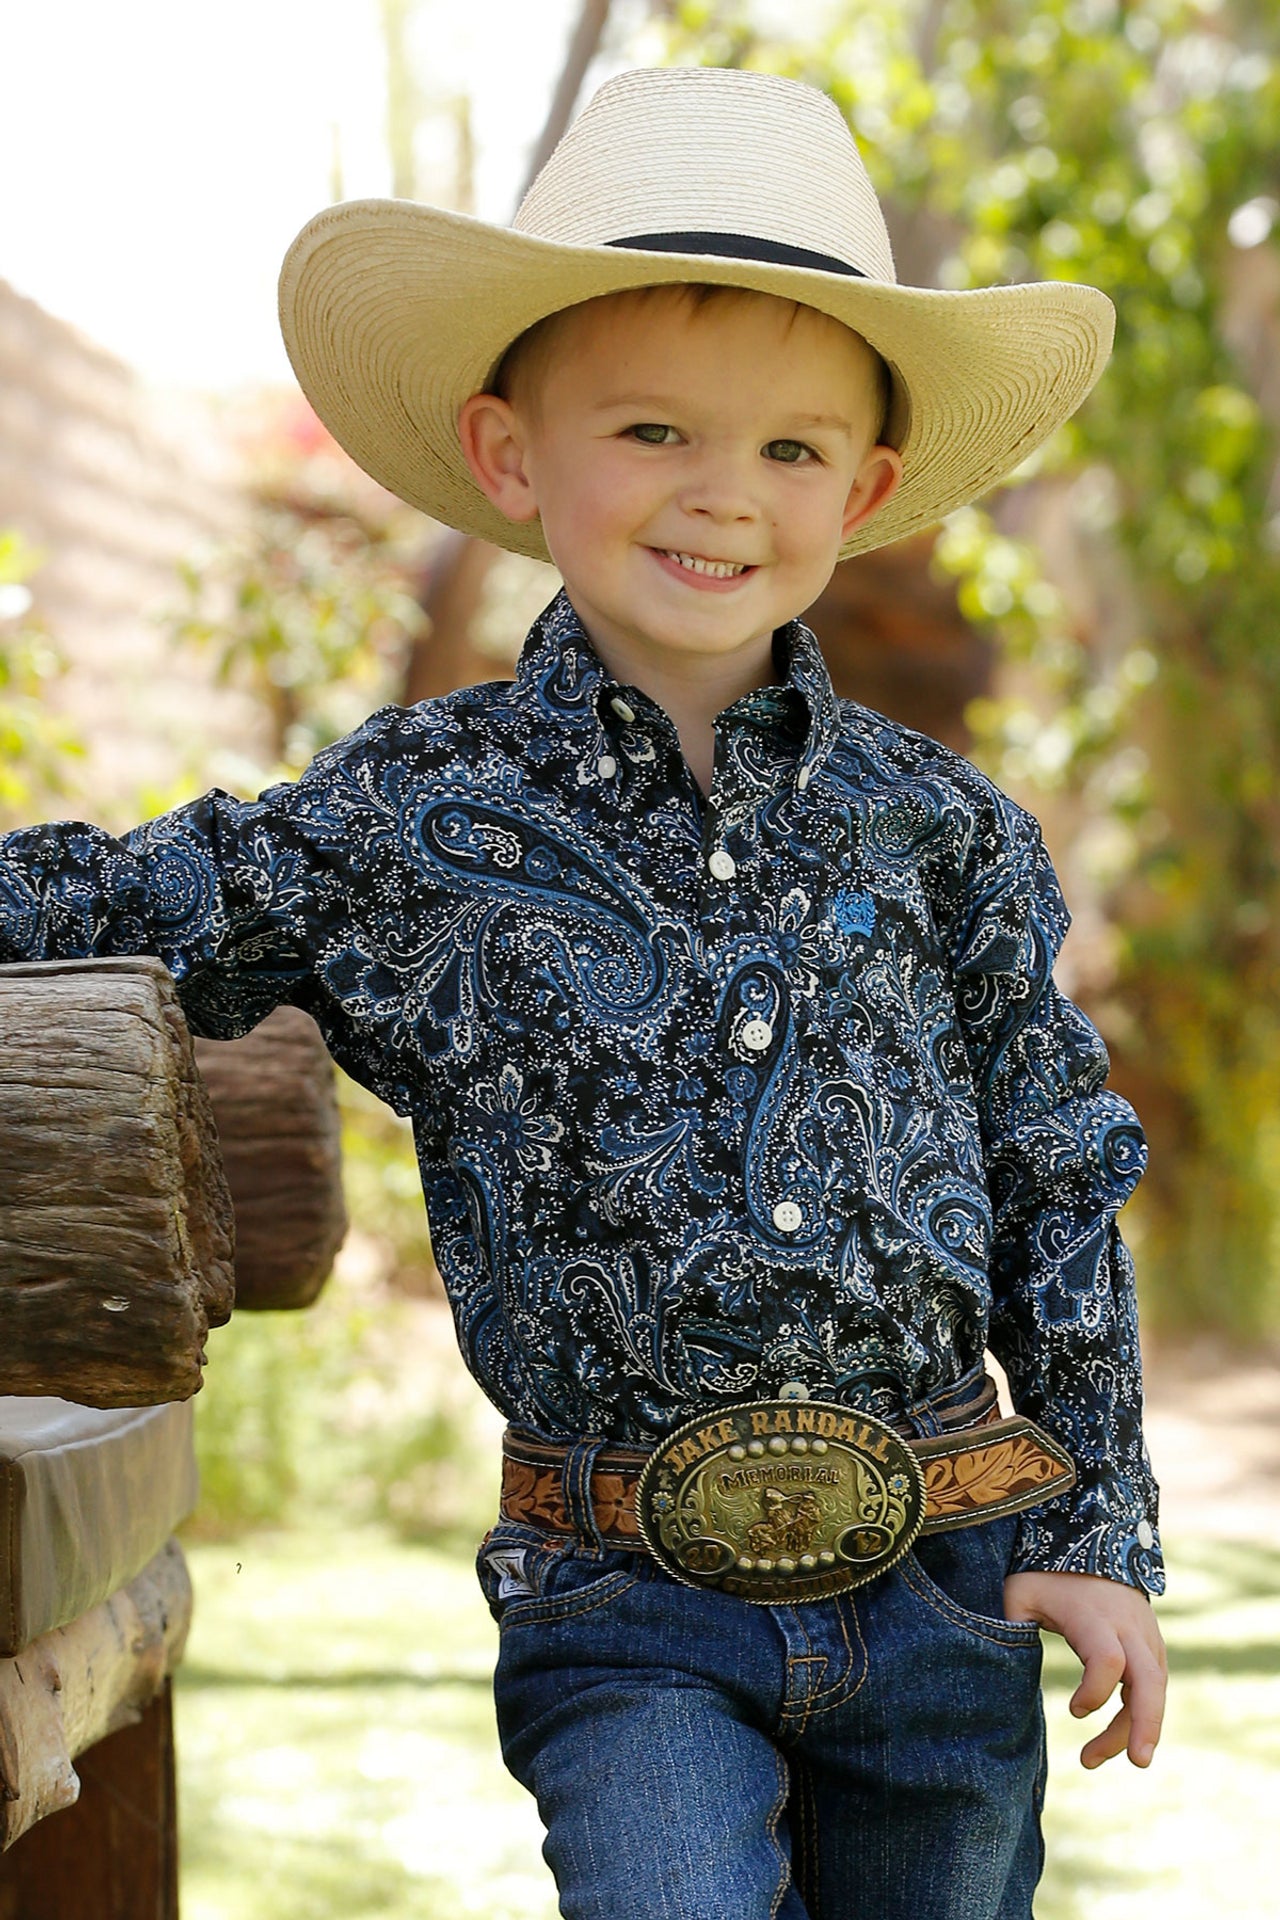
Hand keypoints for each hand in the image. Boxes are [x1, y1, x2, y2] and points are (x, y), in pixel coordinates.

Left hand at [1003, 1568, 1166, 1769]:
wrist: (1093, 1541)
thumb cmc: (1047, 1575)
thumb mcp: (1020, 1591)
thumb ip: (1009, 1626)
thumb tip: (995, 1665)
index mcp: (1094, 1615)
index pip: (1108, 1660)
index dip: (1095, 1691)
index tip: (1072, 1710)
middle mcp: (1127, 1627)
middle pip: (1150, 1680)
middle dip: (1146, 1724)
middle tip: (1138, 1763)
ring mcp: (1146, 1635)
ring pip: (1155, 1689)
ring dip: (1139, 1729)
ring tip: (1093, 1759)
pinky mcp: (1152, 1644)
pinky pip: (1154, 1685)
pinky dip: (1142, 1715)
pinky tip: (1116, 1740)